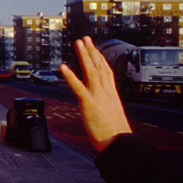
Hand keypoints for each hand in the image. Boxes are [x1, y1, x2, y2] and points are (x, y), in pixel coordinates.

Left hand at [60, 36, 131, 151]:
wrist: (120, 143)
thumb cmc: (116, 134)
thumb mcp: (112, 115)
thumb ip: (106, 106)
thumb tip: (102, 106)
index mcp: (112, 94)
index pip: (106, 71)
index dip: (99, 58)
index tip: (95, 48)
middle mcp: (106, 92)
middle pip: (98, 67)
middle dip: (91, 51)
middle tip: (85, 38)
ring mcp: (98, 97)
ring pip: (90, 71)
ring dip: (84, 56)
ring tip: (78, 43)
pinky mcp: (89, 104)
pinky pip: (78, 88)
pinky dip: (70, 76)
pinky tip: (63, 67)